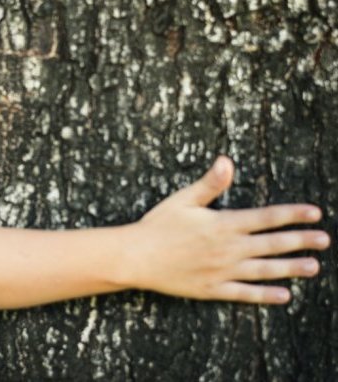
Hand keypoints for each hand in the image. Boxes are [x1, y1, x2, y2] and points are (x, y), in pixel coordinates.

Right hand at [128, 156, 329, 303]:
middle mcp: (229, 249)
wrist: (137, 256)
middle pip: (272, 244)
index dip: (292, 214)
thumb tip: (227, 161)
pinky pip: (245, 294)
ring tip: (313, 267)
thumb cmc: (158, 225)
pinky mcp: (213, 289)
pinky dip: (265, 295)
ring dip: (291, 268)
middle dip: (301, 241)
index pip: (266, 217)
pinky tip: (284, 295)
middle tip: (324, 240)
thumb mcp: (183, 199)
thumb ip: (209, 183)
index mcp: (223, 224)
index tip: (315, 213)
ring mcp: (222, 271)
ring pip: (265, 270)